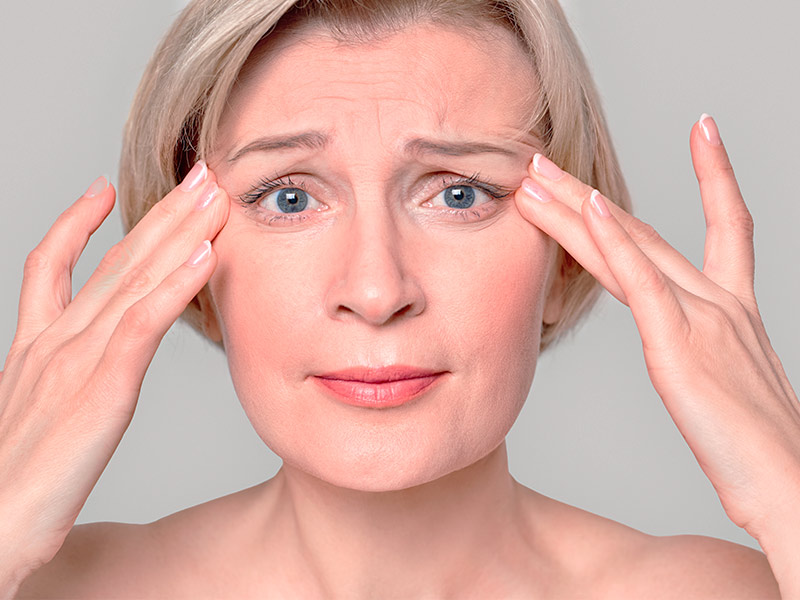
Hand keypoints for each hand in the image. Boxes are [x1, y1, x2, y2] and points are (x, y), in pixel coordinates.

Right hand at [0, 163, 227, 584]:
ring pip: (135, 278)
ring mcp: (76, 358)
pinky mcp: (102, 387)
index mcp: (36, 345)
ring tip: (212, 192)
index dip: (77, 223)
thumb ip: (61, 379)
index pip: (52, 265)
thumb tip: (88, 369)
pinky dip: (175, 285)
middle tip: (198, 174)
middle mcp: (56, 339)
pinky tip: (204, 255)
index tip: (104, 188)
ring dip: (179, 231)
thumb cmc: (16, 483)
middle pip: (115, 259)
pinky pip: (144, 323)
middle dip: (161, 213)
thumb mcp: (36, 413)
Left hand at [514, 115, 798, 544]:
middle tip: (548, 163)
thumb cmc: (757, 447)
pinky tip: (589, 211)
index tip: (706, 129)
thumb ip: (705, 352)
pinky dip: (614, 244)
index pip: (728, 224)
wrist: (789, 485)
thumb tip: (684, 349)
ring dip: (577, 207)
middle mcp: (719, 301)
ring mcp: (702, 317)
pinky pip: (642, 283)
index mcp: (734, 308)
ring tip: (537, 175)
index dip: (716, 174)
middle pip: (644, 231)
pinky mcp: (680, 346)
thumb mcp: (729, 382)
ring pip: (630, 247)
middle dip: (590, 194)